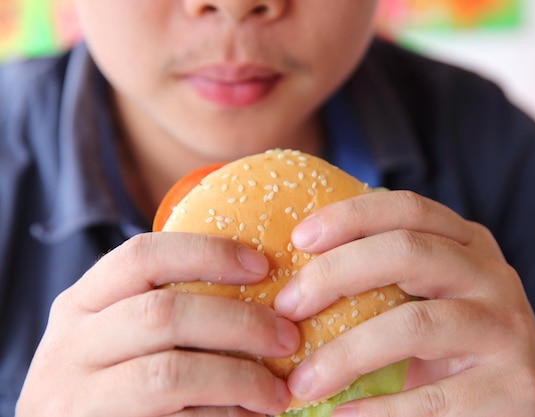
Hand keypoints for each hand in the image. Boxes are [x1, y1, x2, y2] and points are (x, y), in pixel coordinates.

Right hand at [16, 232, 299, 416]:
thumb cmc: (114, 383)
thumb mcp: (119, 336)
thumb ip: (165, 309)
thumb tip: (257, 282)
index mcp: (81, 304)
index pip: (141, 256)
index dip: (208, 254)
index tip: (261, 265)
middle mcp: (69, 347)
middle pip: (163, 314)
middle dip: (239, 322)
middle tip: (287, 337)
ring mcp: (80, 398)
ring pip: (171, 374)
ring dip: (239, 379)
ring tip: (277, 392)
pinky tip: (249, 416)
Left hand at [274, 190, 534, 415]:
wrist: (532, 390)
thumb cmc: (456, 337)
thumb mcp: (431, 292)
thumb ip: (385, 275)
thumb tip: (293, 279)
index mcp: (467, 242)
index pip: (407, 209)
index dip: (350, 216)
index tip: (297, 238)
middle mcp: (492, 274)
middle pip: (409, 252)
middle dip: (336, 274)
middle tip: (285, 307)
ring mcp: (506, 328)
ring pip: (416, 324)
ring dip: (346, 353)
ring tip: (301, 382)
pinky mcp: (512, 385)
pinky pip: (432, 396)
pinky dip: (379, 409)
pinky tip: (341, 414)